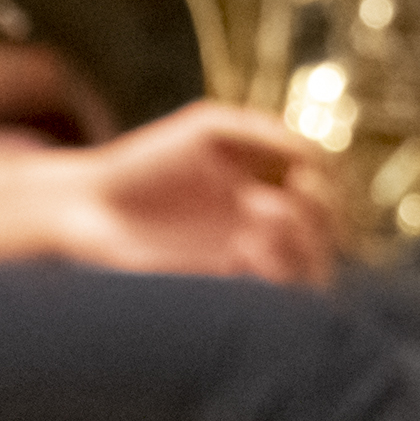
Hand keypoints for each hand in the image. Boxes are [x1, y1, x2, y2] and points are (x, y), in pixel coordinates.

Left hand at [70, 105, 341, 284]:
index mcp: (266, 181)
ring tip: (263, 220)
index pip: (328, 188)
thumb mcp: (209, 129)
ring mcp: (245, 257)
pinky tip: (239, 248)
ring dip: (302, 244)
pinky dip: (270, 270)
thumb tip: (319, 160)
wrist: (89, 206)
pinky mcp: (222, 287)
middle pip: (330, 230)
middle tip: (290, 194)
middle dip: (321, 212)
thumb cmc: (145, 160)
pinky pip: (271, 291)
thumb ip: (265, 134)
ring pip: (312, 267)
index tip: (303, 170)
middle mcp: (263, 222)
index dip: (329, 180)